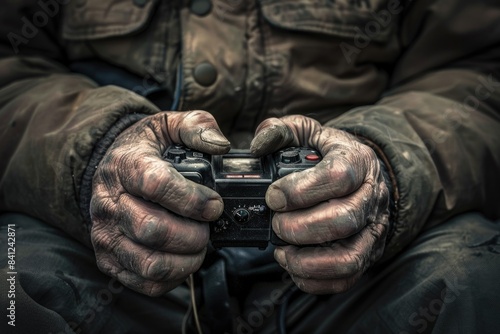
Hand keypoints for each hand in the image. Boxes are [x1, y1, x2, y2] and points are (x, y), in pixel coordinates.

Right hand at [90, 111, 229, 295]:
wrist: (110, 167)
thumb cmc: (144, 149)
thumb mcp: (167, 125)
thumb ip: (196, 126)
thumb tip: (220, 145)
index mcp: (125, 165)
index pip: (157, 185)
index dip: (193, 200)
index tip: (215, 204)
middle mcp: (109, 202)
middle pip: (152, 229)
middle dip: (193, 235)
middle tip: (209, 228)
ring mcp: (105, 233)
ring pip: (149, 262)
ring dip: (186, 260)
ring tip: (199, 245)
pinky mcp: (108, 257)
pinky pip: (143, 281)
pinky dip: (172, 277)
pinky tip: (183, 259)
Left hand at [251, 115, 390, 293]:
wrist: (365, 175)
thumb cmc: (331, 154)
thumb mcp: (309, 132)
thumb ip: (281, 131)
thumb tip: (258, 145)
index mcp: (358, 161)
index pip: (337, 176)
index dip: (300, 190)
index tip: (273, 196)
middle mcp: (371, 196)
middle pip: (342, 220)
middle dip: (298, 227)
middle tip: (275, 222)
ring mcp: (372, 229)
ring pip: (348, 257)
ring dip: (307, 260)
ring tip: (281, 251)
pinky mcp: (367, 253)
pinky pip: (346, 277)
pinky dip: (315, 279)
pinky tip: (293, 264)